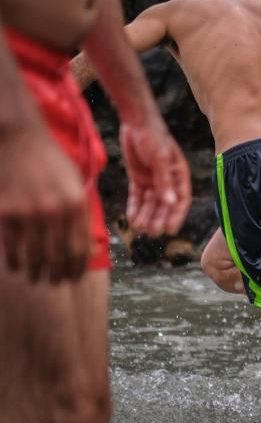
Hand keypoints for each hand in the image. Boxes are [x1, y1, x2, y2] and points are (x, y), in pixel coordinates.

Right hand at [0, 129, 88, 280]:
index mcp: (77, 205)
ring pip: (33, 257)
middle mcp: (55, 211)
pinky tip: (17, 267)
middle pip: (57, 258)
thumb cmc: (51, 164)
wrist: (19, 139)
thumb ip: (83, 217)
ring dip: (35, 273)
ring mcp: (28, 212)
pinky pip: (10, 247)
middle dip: (57, 276)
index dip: (76, 270)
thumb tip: (89, 252)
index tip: (73, 278)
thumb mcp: (76, 186)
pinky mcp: (5, 212)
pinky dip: (14, 262)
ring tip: (36, 278)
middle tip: (54, 283)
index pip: (79, 250)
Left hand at [120, 119, 190, 236]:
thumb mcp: (160, 158)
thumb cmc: (154, 136)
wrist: (135, 121)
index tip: (170, 230)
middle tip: (152, 233)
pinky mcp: (139, 178)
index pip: (181, 200)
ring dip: (146, 216)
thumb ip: (165, 180)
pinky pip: (137, 197)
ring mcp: (153, 179)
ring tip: (139, 228)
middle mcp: (168, 180)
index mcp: (179, 175)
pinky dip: (135, 207)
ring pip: (150, 203)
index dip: (176, 216)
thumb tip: (171, 202)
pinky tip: (131, 218)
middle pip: (165, 204)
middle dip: (159, 219)